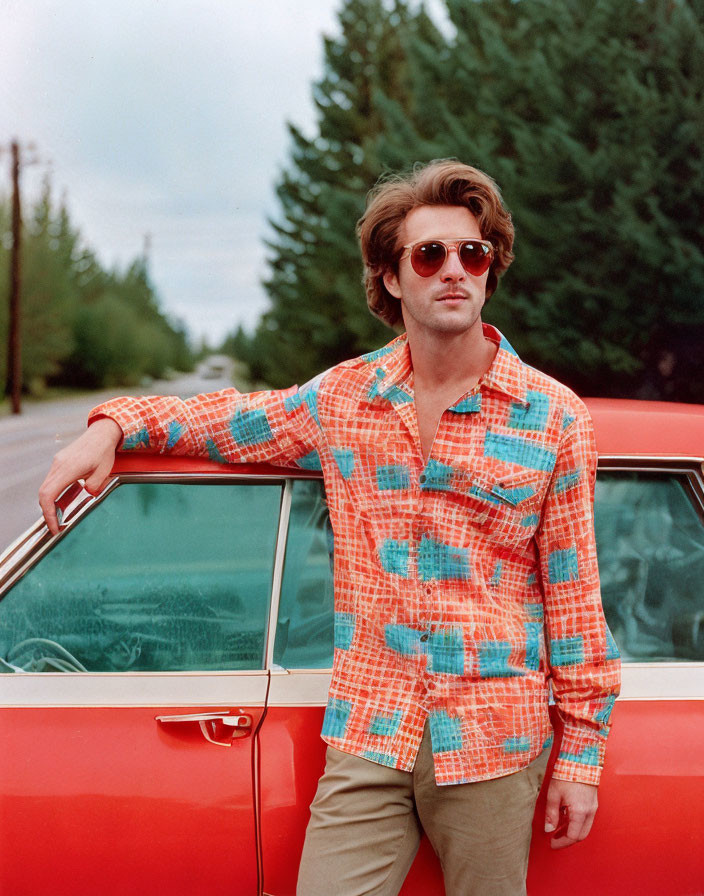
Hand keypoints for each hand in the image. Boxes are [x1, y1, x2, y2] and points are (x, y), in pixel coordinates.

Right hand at [39, 418, 122, 534]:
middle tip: (56, 525)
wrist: (102, 433)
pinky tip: (65, 499)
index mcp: (68, 469)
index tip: (54, 526)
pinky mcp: (59, 462)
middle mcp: (58, 465)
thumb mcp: (103, 473)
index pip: (48, 495)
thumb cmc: (103, 450)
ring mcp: (57, 463)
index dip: (48, 514)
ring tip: (61, 515)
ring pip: (46, 487)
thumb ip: (93, 488)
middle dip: (48, 512)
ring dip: (51, 502)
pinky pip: (52, 480)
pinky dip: (55, 493)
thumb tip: (87, 495)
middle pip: (43, 493)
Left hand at [544, 779, 597, 849]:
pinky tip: (566, 817)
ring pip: (585, 828)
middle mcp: (589, 812)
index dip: (561, 843)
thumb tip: (548, 830)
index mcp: (580, 812)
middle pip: (581, 835)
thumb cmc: (566, 774)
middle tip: (555, 839)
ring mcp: (593, 807)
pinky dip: (577, 823)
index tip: (552, 843)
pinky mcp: (593, 802)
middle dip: (568, 840)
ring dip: (573, 831)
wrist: (580, 759)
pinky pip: (587, 819)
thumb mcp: (554, 794)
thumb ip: (551, 814)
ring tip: (558, 828)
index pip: (572, 836)